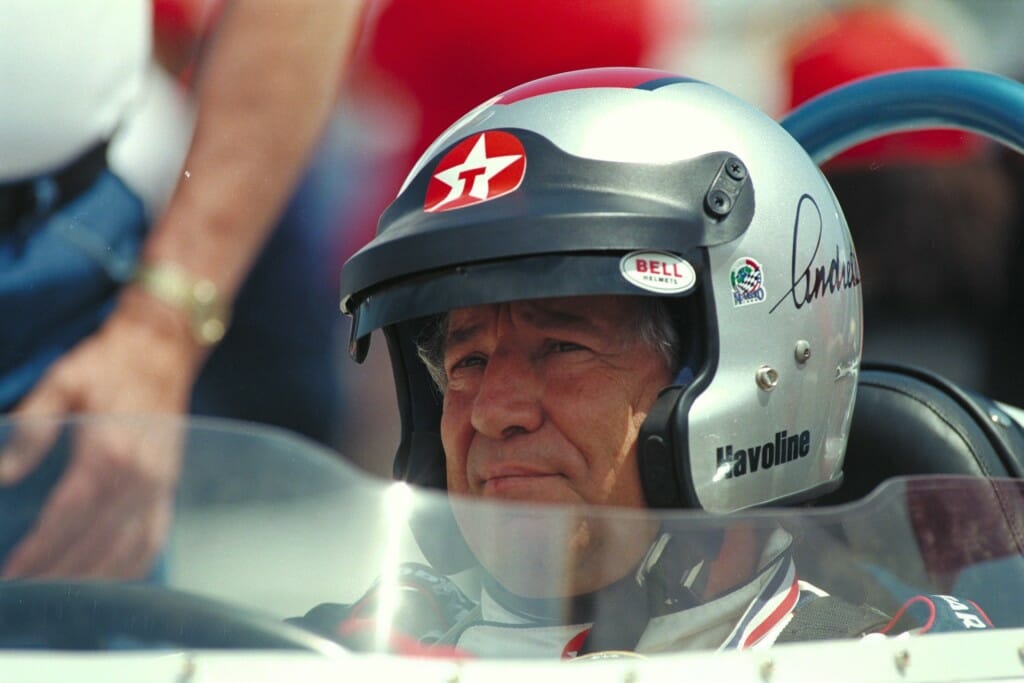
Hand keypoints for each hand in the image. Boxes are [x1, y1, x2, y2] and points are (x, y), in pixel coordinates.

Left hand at [0, 291, 202, 578]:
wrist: (162, 349)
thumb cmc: (108, 364)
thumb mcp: (61, 383)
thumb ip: (31, 429)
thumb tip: (4, 472)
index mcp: (108, 452)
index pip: (67, 517)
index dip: (38, 551)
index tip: (13, 572)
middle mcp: (137, 476)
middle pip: (93, 543)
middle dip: (55, 572)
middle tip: (24, 588)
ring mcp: (157, 485)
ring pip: (124, 550)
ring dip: (90, 579)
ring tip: (57, 592)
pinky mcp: (168, 486)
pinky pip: (154, 539)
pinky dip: (132, 567)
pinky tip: (108, 580)